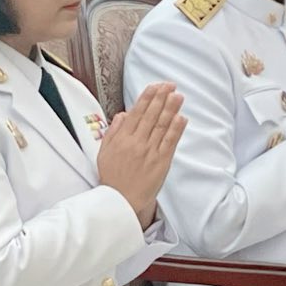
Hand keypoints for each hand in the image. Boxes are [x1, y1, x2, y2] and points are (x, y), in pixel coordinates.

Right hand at [95, 83, 184, 225]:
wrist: (121, 200)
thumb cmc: (113, 177)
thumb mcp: (104, 152)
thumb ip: (113, 132)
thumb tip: (123, 115)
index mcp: (122, 139)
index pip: (136, 113)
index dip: (147, 98)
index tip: (154, 86)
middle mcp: (136, 143)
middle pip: (151, 116)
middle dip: (161, 98)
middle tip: (169, 85)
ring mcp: (150, 152)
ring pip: (162, 126)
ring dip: (171, 109)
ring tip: (178, 96)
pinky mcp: (161, 162)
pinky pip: (170, 142)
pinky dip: (176, 129)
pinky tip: (181, 118)